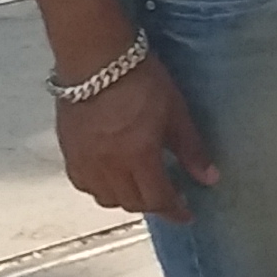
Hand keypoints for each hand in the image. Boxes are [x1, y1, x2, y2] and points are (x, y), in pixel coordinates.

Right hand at [56, 53, 217, 220]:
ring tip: (140, 186)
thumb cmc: (141, 81)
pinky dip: (98, 187)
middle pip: (130, 203)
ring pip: (104, 197)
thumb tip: (210, 179)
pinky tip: (110, 176)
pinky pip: (82, 182)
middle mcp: (108, 167)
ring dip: (125, 199)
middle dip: (152, 205)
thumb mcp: (176, 113)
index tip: (187, 216)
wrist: (95, 60)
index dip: (175, 211)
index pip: (157, 200)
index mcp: (138, 158)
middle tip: (168, 196)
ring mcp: (84, 160)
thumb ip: (192, 150)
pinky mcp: (67, 149)